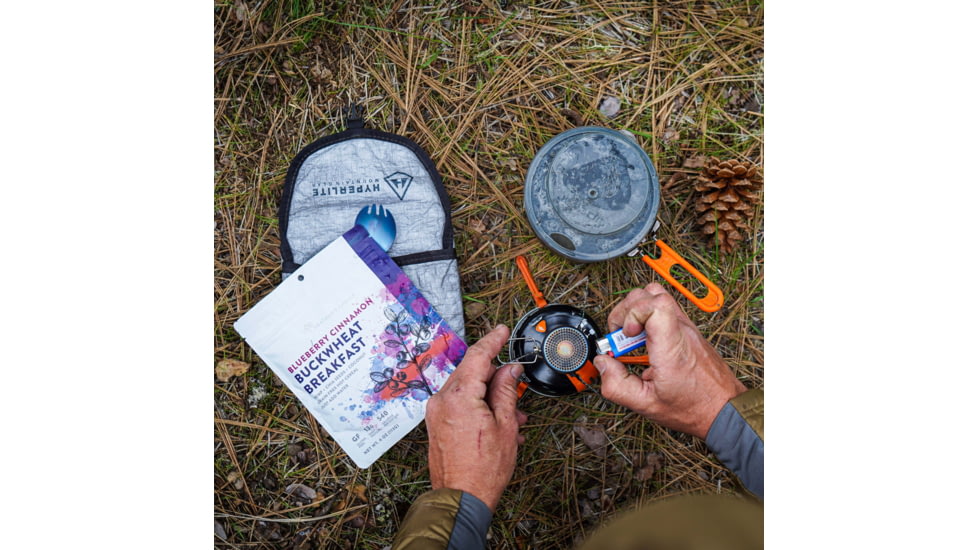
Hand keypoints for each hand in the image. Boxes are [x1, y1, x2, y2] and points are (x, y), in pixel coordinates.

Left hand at [425, 324, 527, 511]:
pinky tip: (496, 423)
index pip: (477, 356)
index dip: (493, 340)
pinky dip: (478, 406)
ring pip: (466, 389)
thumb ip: (506, 391)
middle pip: (471, 372)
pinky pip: (459, 404)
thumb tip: (510, 369)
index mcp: (459, 396)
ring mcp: (436, 412)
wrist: (460, 499)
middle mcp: (442, 400)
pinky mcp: (436, 423)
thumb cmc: (483, 469)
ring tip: (512, 416)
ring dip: (489, 395)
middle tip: (515, 385)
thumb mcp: (504, 425)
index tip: (502, 331)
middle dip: (495, 377)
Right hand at [593, 283, 745, 438]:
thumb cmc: (694, 408)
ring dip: (637, 311)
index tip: (626, 333)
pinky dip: (648, 318)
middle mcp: (682, 331)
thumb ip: (617, 385)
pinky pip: (665, 310)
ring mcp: (687, 328)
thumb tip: (603, 364)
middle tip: (621, 337)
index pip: (656, 304)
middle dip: (627, 311)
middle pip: (651, 294)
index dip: (633, 312)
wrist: (725, 409)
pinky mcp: (688, 330)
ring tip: (632, 336)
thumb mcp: (646, 405)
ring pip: (658, 296)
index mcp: (672, 347)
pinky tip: (645, 342)